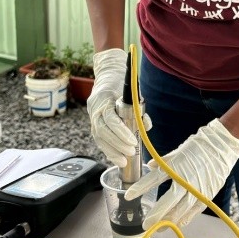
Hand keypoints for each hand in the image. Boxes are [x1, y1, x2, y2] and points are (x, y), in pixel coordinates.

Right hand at [86, 48, 150, 165]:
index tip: (133, 140)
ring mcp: (92, 117)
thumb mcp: (130, 92)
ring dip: (112, 151)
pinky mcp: (93, 124)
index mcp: (103, 99)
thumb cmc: (120, 83)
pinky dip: (108, 150)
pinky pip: (99, 140)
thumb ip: (138, 108)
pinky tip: (117, 159)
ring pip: (99, 137)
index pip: (110, 119)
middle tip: (131, 151)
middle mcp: (95, 109)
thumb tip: (146, 125)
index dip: (121, 132)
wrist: (107, 76)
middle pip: (102, 131)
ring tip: (124, 160)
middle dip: (117, 144)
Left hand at [124, 119, 238, 227]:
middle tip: (145, 225)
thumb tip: (150, 166)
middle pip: (167, 202)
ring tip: (159, 228)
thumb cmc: (198, 146)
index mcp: (175, 166)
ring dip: (169, 220)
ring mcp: (197, 189)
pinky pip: (194, 211)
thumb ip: (163, 161)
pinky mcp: (207, 195)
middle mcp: (185, 180)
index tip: (128, 196)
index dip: (139, 188)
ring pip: (181, 210)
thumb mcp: (178, 151)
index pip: (153, 180)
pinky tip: (177, 223)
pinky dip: (185, 218)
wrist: (222, 146)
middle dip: (155, 215)